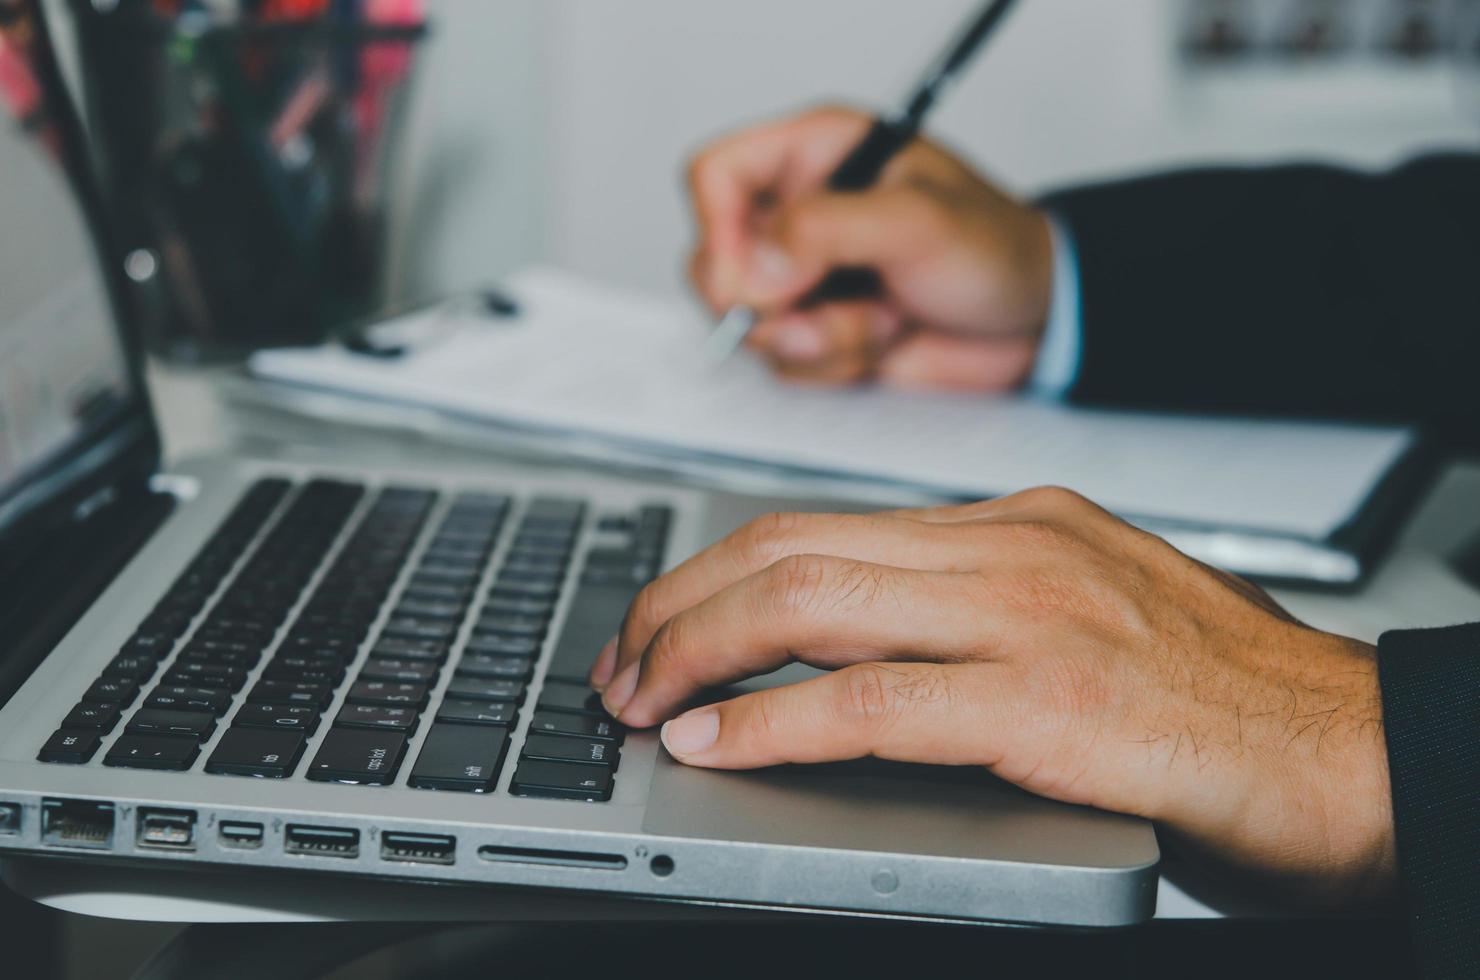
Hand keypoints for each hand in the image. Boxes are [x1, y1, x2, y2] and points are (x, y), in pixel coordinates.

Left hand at [590, 488, 1395, 905]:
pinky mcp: (1047, 699)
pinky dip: (773, 722)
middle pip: (789, 549)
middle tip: (618, 665)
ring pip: (810, 606)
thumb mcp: (1079, 621)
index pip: (820, 526)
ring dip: (698, 654)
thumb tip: (855, 656)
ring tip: (636, 700)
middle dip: (679, 608)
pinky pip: (873, 701)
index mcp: (1013, 525)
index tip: (664, 624)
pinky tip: (713, 742)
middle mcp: (1010, 548)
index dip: (716, 575)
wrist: (1352, 750)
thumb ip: (972, 618)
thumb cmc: (1218, 700)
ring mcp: (1028, 615)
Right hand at [686, 105, 1054, 389]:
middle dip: (765, 305)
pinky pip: (784, 364)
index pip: (716, 177)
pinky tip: (884, 340)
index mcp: (816, 156)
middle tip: (816, 313)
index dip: (718, 229)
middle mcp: (798, 216)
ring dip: (815, 338)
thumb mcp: (918, 221)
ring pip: (749, 325)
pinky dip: (832, 364)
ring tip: (881, 320)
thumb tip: (754, 268)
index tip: (750, 279)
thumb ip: (828, 230)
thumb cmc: (997, 248)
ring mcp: (804, 281)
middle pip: (713, 262)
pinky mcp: (818, 333)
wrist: (1036, 323)